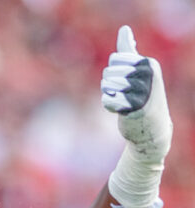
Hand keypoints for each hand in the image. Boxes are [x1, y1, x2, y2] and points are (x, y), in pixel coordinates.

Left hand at [101, 25, 171, 154]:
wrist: (152, 127)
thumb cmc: (141, 95)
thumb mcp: (138, 71)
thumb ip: (129, 50)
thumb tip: (124, 30)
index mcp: (148, 64)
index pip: (114, 58)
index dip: (114, 70)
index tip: (127, 79)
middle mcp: (147, 75)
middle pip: (108, 72)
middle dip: (110, 83)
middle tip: (124, 93)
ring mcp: (142, 91)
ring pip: (106, 85)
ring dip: (109, 94)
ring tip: (123, 100)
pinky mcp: (133, 108)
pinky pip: (106, 101)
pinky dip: (109, 105)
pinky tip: (120, 109)